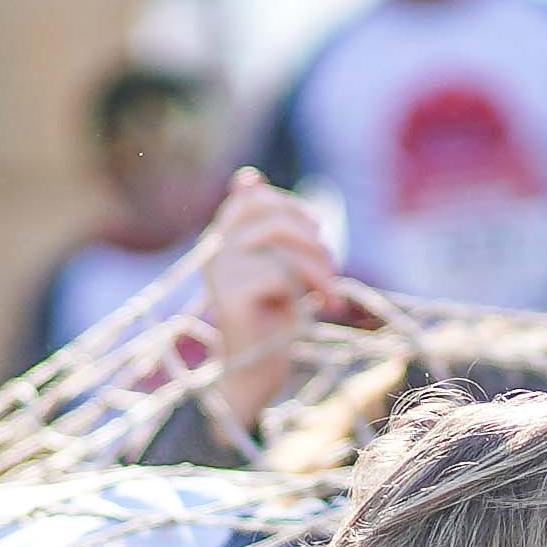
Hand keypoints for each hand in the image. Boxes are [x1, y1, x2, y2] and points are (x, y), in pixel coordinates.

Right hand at [191, 171, 348, 424]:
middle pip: (271, 218)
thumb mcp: (278, 263)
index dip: (291, 207)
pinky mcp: (228, 297)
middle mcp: (214, 252)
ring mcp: (219, 274)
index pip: (254, 198)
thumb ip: (269, 224)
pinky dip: (305, 291)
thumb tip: (246, 175)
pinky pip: (278, 274)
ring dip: (316, 268)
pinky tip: (310, 311)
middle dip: (312, 240)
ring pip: (280, 246)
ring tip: (329, 292)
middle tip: (333, 267)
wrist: (257, 371)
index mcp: (221, 238)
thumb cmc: (272, 316)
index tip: (316, 230)